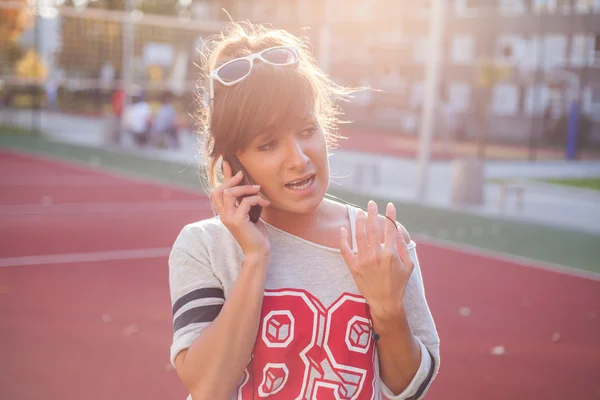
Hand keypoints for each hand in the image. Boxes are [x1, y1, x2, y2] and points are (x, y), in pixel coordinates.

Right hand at [210, 160, 270, 258]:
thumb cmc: (256, 234)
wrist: (258, 252)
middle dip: (231, 180)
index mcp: (225, 213)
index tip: (228, 163)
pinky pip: (245, 202)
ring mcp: (229, 218)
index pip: (218, 191)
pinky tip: (266, 204)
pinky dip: (257, 199)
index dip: (223, 177)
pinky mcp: (238, 221)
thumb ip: (246, 203)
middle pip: (219, 190)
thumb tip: (251, 188)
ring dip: (245, 188)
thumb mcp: (250, 215)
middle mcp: (224, 215)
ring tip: (258, 190)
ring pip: (230, 193)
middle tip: (244, 175)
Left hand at [339, 201, 414, 320]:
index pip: (390, 229)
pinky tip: (343, 229)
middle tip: (371, 203)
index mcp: (390, 254)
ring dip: (359, 221)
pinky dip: (343, 239)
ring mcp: (364, 260)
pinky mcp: (354, 267)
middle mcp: (376, 255)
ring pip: (359, 235)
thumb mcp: (408, 266)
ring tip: (359, 212)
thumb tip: (397, 231)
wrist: (385, 302)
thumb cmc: (398, 284)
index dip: (390, 215)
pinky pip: (345, 250)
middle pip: (373, 228)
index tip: (389, 205)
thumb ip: (402, 247)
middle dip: (372, 213)